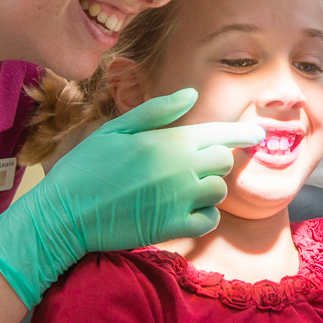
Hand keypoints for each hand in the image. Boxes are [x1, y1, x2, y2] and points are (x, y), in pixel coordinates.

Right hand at [0, 88, 262, 307]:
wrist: (65, 214)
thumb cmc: (87, 167)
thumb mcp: (116, 129)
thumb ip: (157, 111)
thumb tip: (192, 94)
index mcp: (169, 141)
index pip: (219, 135)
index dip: (242, 134)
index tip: (257, 135)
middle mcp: (181, 169)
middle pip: (223, 162)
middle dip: (214, 161)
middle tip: (192, 165)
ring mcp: (180, 200)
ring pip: (218, 191)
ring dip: (207, 188)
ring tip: (182, 188)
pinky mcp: (173, 227)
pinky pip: (209, 220)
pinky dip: (204, 215)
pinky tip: (185, 210)